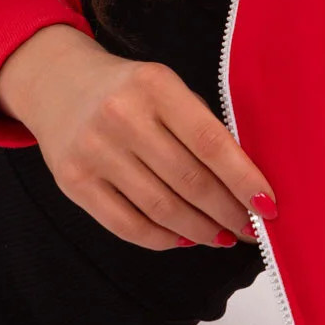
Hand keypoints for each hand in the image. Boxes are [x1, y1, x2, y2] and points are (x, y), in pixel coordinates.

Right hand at [0, 24, 276, 252]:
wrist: (57, 85)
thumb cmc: (127, 91)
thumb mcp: (166, 88)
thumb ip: (200, 127)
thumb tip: (245, 185)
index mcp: (155, 86)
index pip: (211, 142)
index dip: (244, 180)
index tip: (268, 206)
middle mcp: (121, 117)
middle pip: (189, 181)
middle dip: (228, 213)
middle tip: (250, 228)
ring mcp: (93, 152)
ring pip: (161, 209)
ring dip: (201, 231)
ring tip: (222, 236)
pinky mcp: (73, 183)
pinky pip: (128, 226)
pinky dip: (163, 238)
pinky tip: (184, 238)